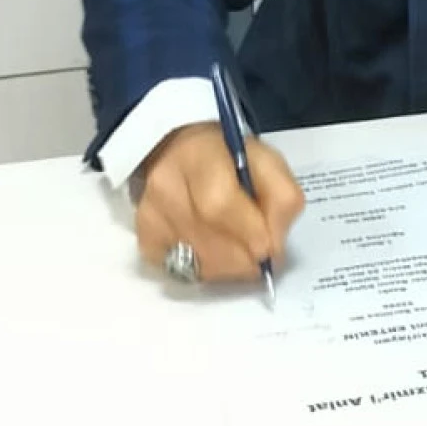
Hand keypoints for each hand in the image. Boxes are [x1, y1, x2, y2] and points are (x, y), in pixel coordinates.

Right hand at [132, 123, 304, 282]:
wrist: (180, 153)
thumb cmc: (229, 159)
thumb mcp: (267, 162)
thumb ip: (282, 199)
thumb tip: (273, 247)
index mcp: (200, 154)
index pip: (221, 205)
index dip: (251, 233)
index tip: (270, 245)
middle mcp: (165, 184)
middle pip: (211, 243)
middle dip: (245, 258)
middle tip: (258, 254)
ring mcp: (150, 214)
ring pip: (198, 265)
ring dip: (229, 267)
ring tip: (236, 248)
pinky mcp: (144, 239)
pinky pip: (181, 272)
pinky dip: (204, 269)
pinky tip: (210, 249)